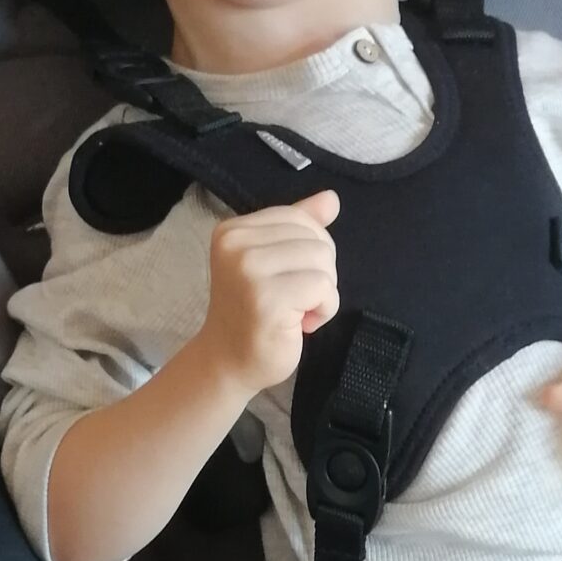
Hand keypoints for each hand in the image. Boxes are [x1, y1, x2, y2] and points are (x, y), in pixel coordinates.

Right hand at [198, 188, 340, 396]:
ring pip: (323, 260)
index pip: (298, 218)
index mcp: (232, 229)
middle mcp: (235, 244)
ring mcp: (248, 271)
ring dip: (323, 292)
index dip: (309, 250)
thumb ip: (299, 227)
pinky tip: (302, 323)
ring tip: (297, 311)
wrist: (229, 362)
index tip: (287, 279)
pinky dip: (325, 308)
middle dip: (319, 271)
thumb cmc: (254, 312)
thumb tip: (331, 198)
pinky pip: (323, 288)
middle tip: (294, 299)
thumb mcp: (275, 261)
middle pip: (315, 238)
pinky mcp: (267, 298)